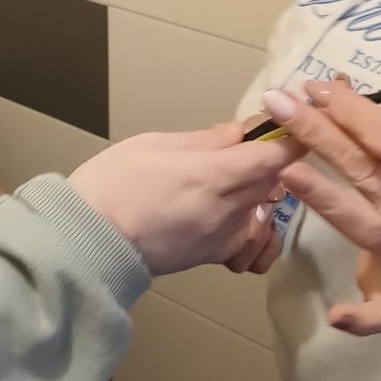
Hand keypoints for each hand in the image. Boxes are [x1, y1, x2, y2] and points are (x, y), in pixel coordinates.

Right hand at [68, 124, 301, 276]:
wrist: (88, 241)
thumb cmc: (111, 186)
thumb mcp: (153, 145)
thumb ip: (204, 141)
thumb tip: (237, 134)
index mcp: (215, 175)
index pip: (277, 156)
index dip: (292, 137)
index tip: (291, 123)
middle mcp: (229, 210)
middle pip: (277, 180)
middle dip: (275, 159)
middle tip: (253, 143)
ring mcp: (225, 237)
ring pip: (268, 210)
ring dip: (263, 192)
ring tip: (239, 182)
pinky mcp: (215, 256)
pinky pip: (252, 242)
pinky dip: (254, 228)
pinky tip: (234, 216)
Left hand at [261, 81, 380, 333]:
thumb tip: (329, 89)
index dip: (353, 112)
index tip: (314, 88)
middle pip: (370, 171)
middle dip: (322, 134)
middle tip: (279, 105)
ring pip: (366, 227)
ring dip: (326, 199)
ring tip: (287, 172)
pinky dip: (362, 318)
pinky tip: (335, 317)